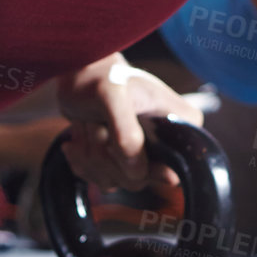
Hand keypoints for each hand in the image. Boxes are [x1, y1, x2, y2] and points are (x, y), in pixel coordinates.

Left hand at [58, 54, 202, 191]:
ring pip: (118, 181)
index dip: (141, 161)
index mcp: (181, 123)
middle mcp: (168, 142)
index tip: (113, 135)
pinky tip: (75, 141)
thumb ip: (126, 133)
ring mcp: (144, 154)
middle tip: (94, 125)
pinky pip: (103, 181)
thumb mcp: (112, 97)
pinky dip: (82, 163)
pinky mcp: (122, 162)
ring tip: (84, 126)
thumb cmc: (99, 78)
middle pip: (140, 178)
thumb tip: (138, 172)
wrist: (76, 75)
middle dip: (107, 156)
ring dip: (90, 157)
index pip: (174, 165)